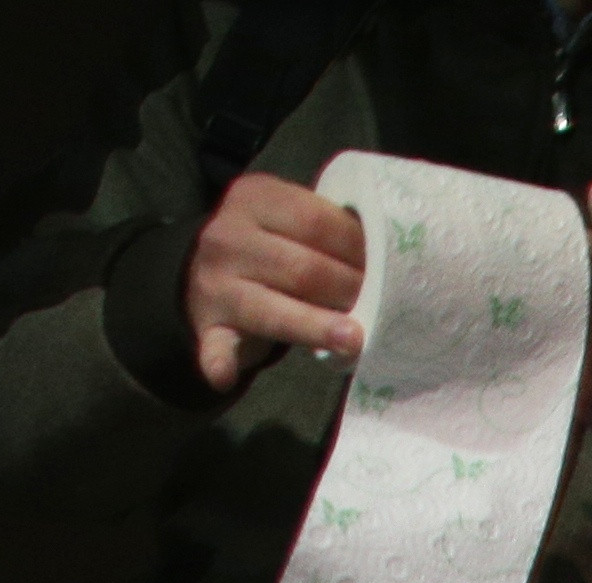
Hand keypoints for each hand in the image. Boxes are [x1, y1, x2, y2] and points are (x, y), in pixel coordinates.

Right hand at [185, 171, 366, 393]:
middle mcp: (228, 237)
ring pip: (272, 310)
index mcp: (254, 198)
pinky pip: (214, 346)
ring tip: (354, 339)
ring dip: (315, 327)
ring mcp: (214, 284)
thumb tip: (385, 260)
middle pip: (301, 268)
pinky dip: (219, 362)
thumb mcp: (287, 217)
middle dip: (348, 290)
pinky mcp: (206, 326)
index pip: (316, 221)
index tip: (389, 267)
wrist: (202, 267)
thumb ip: (323, 229)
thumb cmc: (267, 244)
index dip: (358, 247)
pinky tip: (226, 375)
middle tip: (383, 306)